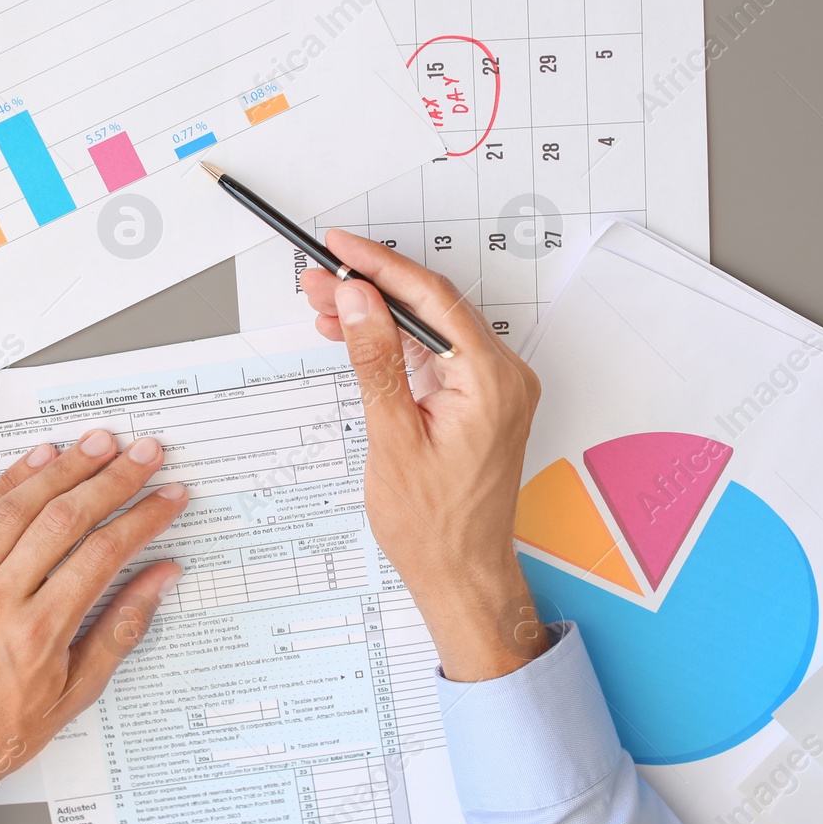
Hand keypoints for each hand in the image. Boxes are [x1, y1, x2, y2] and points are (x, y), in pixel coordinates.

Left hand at [0, 430, 187, 821]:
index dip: (143, 518)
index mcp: (37, 635)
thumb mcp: (72, 696)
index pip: (103, 556)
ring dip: (62, 468)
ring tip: (99, 443)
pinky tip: (37, 462)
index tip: (169, 497)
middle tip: (146, 452)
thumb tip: (159, 579)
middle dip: (112, 478)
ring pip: (17, 507)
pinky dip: (6, 482)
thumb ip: (119, 630)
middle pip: (64, 520)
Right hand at [302, 231, 548, 680]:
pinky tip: (358, 338)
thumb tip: (361, 301)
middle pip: (431, 309)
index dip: (379, 266)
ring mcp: (495, 390)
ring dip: (379, 316)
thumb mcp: (392, 438)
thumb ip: (376, 361)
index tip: (340, 247)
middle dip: (371, 289)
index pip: (431, 299)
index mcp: (490, 381)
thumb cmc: (433, 526)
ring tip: (326, 305)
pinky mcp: (482, 403)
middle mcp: (503, 378)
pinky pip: (437, 356)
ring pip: (431, 330)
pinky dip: (396, 345)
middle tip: (319, 280)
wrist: (462, 576)